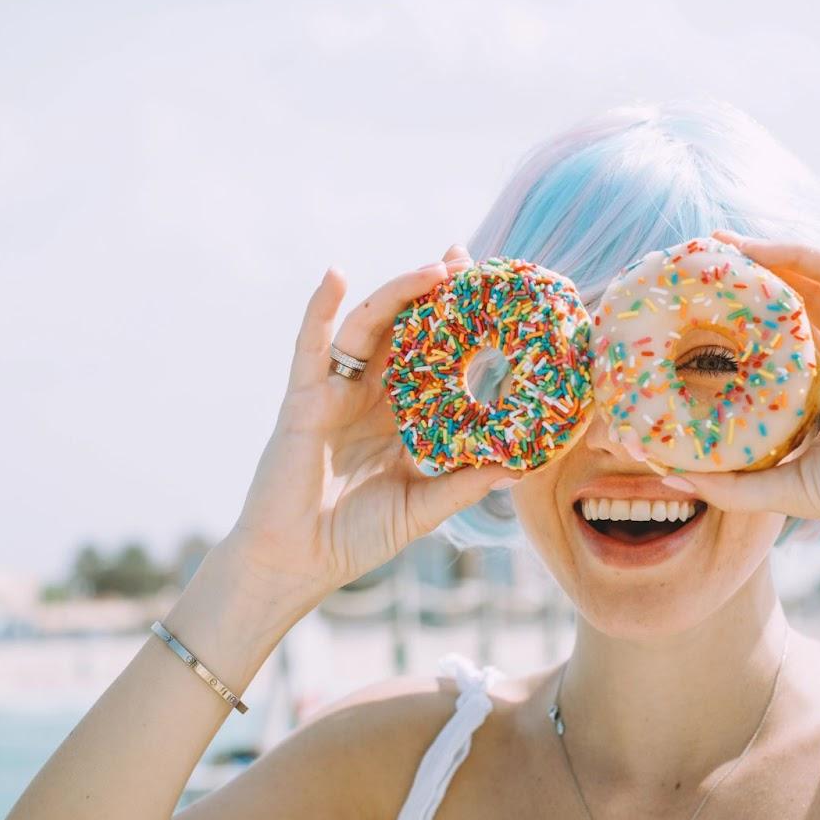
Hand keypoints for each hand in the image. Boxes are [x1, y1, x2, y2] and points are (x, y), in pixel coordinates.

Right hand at [218, 245, 525, 619]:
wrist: (298, 562)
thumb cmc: (356, 538)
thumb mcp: (424, 507)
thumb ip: (465, 485)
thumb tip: (522, 466)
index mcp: (403, 416)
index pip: (437, 357)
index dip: (461, 325)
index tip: (496, 293)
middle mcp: (372, 395)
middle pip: (405, 329)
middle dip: (434, 291)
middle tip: (466, 258)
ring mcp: (338, 391)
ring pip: (370, 327)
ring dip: (399, 293)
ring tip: (434, 269)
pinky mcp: (305, 397)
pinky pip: (312, 344)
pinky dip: (319, 307)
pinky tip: (336, 275)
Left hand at [671, 197, 819, 548]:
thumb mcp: (787, 486)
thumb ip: (731, 486)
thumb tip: (669, 476)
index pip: (779, 331)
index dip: (745, 309)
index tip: (703, 291)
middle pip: (799, 294)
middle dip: (757, 268)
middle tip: (712, 249)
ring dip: (788, 252)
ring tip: (742, 240)